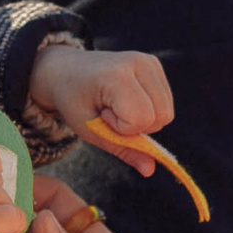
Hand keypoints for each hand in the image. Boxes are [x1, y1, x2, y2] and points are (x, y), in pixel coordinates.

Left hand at [28, 46, 173, 170]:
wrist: (66, 70)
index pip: (141, 118)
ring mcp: (149, 61)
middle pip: (162, 117)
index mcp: (116, 75)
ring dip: (144, 119)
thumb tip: (150, 170)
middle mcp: (139, 62)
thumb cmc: (73, 100)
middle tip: (109, 111)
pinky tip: (127, 99)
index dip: (122, 128)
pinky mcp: (155, 64)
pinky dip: (149, 110)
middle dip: (137, 126)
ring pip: (167, 112)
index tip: (101, 114)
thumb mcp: (89, 130)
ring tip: (117, 105)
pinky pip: (165, 103)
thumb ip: (122, 149)